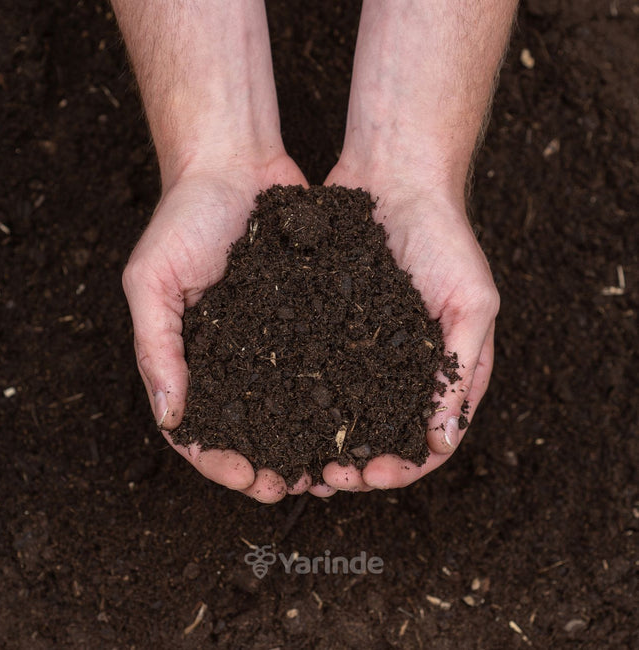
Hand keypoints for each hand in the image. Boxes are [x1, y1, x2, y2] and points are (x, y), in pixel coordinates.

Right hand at [122, 153, 335, 501]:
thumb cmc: (183, 218)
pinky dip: (332, 397)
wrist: (233, 164)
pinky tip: (353, 417)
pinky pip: (320, 365)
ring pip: (289, 407)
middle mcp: (232, 356)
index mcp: (190, 356)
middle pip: (249, 428)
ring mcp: (271, 339)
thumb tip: (172, 418)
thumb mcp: (152, 280)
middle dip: (269, 464)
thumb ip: (156, 347)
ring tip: (328, 468)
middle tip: (295, 487)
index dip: (221, 461)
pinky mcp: (308, 317)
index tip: (249, 480)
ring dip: (305, 443)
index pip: (199, 428)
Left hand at [320, 165, 498, 490]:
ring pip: (342, 413)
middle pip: (380, 437)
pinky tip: (276, 416)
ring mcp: (363, 349)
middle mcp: (403, 368)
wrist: (397, 175)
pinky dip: (300, 401)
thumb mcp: (471, 301)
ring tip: (296, 461)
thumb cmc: (445, 235)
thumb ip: (461, 369)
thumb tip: (443, 439)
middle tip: (326, 477)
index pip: (428, 440)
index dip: (402, 466)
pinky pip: (314, 372)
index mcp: (444, 370)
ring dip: (322, 443)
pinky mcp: (329, 326)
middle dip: (355, 465)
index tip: (371, 476)